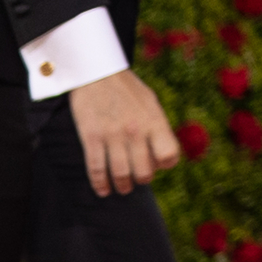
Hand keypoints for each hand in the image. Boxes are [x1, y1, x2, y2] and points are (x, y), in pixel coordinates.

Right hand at [69, 69, 182, 198]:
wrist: (96, 72)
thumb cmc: (125, 89)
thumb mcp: (150, 102)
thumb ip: (157, 127)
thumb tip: (161, 156)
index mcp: (154, 120)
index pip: (169, 156)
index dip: (164, 164)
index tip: (156, 163)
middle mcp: (136, 130)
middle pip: (145, 172)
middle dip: (141, 180)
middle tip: (136, 179)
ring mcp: (113, 135)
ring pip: (121, 174)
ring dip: (122, 186)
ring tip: (121, 188)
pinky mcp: (92, 136)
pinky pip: (97, 168)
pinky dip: (100, 184)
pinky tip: (102, 190)